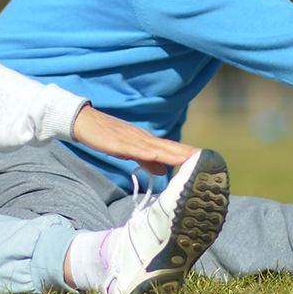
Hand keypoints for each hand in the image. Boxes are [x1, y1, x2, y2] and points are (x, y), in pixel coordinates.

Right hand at [69, 104, 198, 173]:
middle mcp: (143, 139)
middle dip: (188, 154)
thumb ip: (147, 160)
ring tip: (190, 159)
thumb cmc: (106, 136)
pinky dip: (147, 153)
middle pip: (169, 148)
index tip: (207, 162)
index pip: (171, 150)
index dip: (188, 156)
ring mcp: (132, 139)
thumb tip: (164, 171)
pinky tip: (157, 156)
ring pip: (156, 148)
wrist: (84, 121)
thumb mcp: (130, 151)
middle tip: (208, 161)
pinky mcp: (118, 142)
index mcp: (146, 143)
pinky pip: (134, 149)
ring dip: (173, 154)